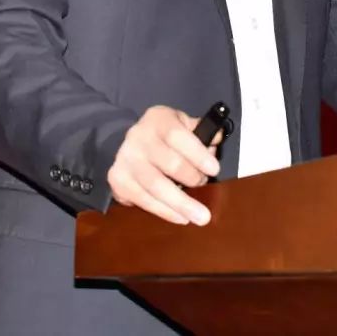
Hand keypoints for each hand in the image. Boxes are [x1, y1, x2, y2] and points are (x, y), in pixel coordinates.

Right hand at [107, 105, 221, 225]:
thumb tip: (218, 137)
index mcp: (157, 119)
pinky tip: (181, 217)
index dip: (197, 153)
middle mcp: (138, 137)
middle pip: (169, 163)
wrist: (127, 144)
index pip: (177, 136)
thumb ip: (200, 131)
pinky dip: (165, 212)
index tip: (214, 170)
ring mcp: (125, 159)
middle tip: (205, 186)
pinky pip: (144, 200)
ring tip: (201, 217)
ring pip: (156, 186)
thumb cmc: (163, 136)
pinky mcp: (118, 181)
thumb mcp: (180, 124)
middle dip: (192, 179)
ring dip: (181, 204)